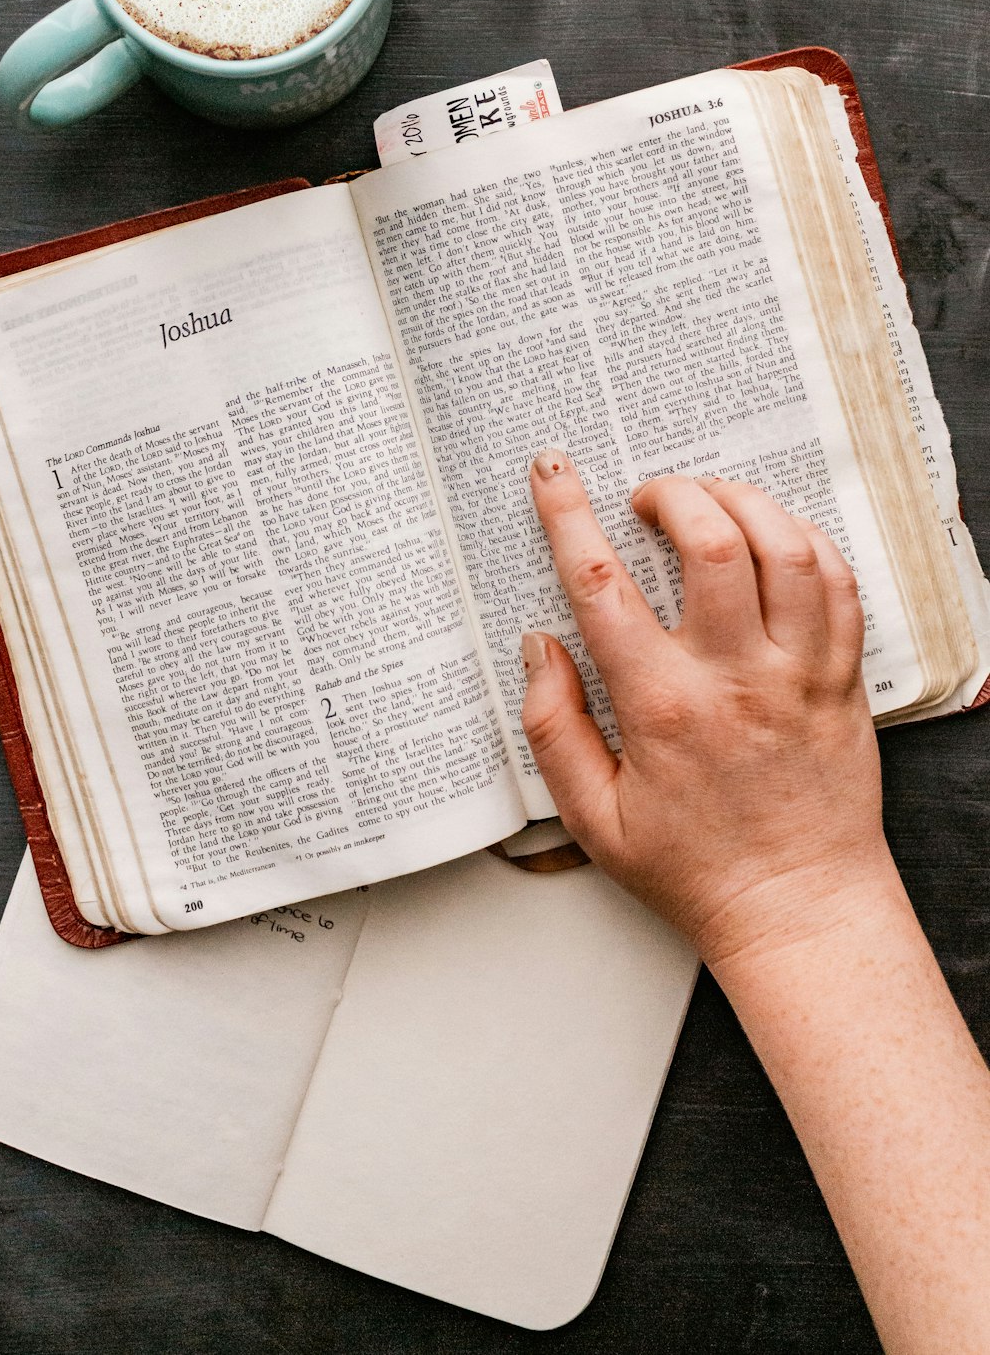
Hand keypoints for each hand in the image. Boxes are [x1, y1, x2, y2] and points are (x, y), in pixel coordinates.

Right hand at [521, 451, 886, 966]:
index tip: (555, 474)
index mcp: (662, 708)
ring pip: (785, 548)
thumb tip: (538, 647)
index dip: (569, 515)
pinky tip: (774, 539)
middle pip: (710, 542)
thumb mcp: (592, 817)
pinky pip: (839, 582)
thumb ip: (553, 727)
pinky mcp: (843, 679)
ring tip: (710, 503)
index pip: (602, 586)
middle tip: (647, 499)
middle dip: (670, 494)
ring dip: (741, 503)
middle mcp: (734, 680)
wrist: (796, 908)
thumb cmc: (694, 869)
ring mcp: (799, 675)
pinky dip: (806, 540)